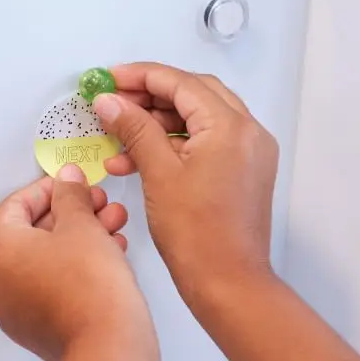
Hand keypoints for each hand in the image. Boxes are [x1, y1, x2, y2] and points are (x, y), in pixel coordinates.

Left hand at [0, 164, 155, 360]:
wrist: (107, 346)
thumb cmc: (91, 291)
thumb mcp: (82, 225)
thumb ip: (71, 196)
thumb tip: (67, 183)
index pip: (15, 206)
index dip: (48, 189)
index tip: (70, 185)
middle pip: (32, 235)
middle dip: (70, 215)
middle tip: (97, 205)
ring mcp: (15, 310)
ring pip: (45, 262)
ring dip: (78, 240)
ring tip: (111, 230)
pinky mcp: (36, 330)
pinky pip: (51, 288)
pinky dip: (74, 270)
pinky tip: (106, 259)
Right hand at [92, 63, 279, 308]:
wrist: (227, 283)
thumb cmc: (198, 237)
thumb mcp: (158, 175)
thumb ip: (134, 129)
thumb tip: (111, 101)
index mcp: (230, 126)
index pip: (180, 82)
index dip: (140, 77)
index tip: (110, 79)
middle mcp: (248, 133)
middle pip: (193, 95)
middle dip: (150, 97)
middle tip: (114, 104)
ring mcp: (249, 154)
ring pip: (199, 120)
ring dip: (158, 125)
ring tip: (119, 142)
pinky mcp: (244, 174)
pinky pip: (208, 144)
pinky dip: (175, 146)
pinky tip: (140, 161)